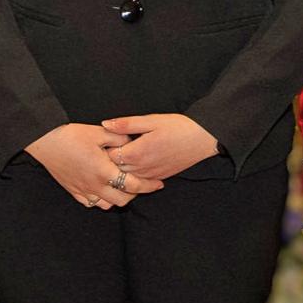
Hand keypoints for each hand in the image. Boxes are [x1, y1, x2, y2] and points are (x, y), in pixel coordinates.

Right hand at [25, 123, 162, 209]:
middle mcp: (95, 185)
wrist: (45, 142)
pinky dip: (101, 200)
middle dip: (135, 194)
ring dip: (118, 199)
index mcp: (104, 171)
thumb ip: (119, 138)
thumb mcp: (98, 132)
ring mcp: (83, 190)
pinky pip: (91, 203)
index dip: (149, 186)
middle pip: (123, 200)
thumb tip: (132, 142)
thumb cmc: (70, 136)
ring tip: (122, 187)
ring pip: (107, 205)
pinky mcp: (73, 191)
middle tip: (141, 184)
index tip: (158, 183)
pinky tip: (103, 190)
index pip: (133, 185)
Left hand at [101, 113, 218, 179]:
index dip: (102, 149)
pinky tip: (131, 166)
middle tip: (103, 151)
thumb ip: (126, 124)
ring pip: (126, 179)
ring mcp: (151, 176)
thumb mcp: (150, 120)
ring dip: (119, 171)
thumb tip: (105, 124)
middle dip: (107, 162)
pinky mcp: (159, 178)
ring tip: (116, 158)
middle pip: (115, 171)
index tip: (100, 142)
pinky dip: (132, 177)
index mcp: (137, 153)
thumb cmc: (177, 126)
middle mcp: (142, 168)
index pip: (109, 157)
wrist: (202, 139)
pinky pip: (140, 182)